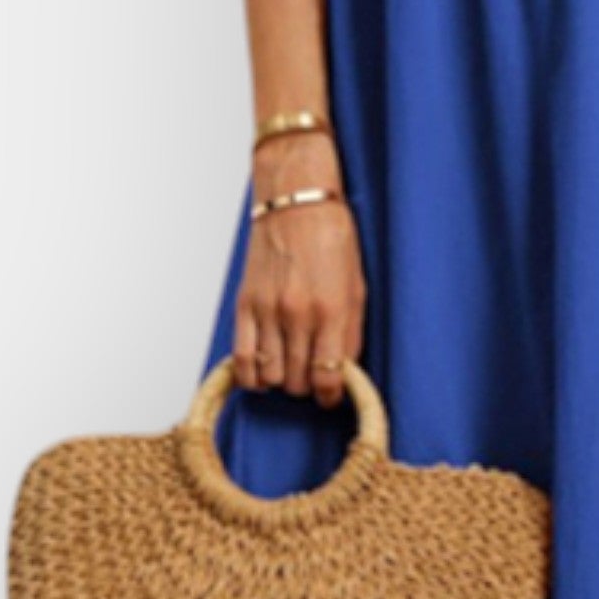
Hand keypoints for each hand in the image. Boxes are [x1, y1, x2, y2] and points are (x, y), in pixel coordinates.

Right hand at [236, 131, 366, 408]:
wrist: (296, 201)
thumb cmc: (332, 237)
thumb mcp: (357, 285)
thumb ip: (351, 332)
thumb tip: (344, 370)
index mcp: (331, 310)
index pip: (329, 377)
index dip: (330, 396)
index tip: (331, 397)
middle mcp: (297, 315)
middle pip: (298, 382)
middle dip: (308, 388)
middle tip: (313, 377)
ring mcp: (268, 311)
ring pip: (270, 376)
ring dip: (282, 382)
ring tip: (291, 370)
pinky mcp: (245, 305)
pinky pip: (241, 359)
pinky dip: (250, 376)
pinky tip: (262, 374)